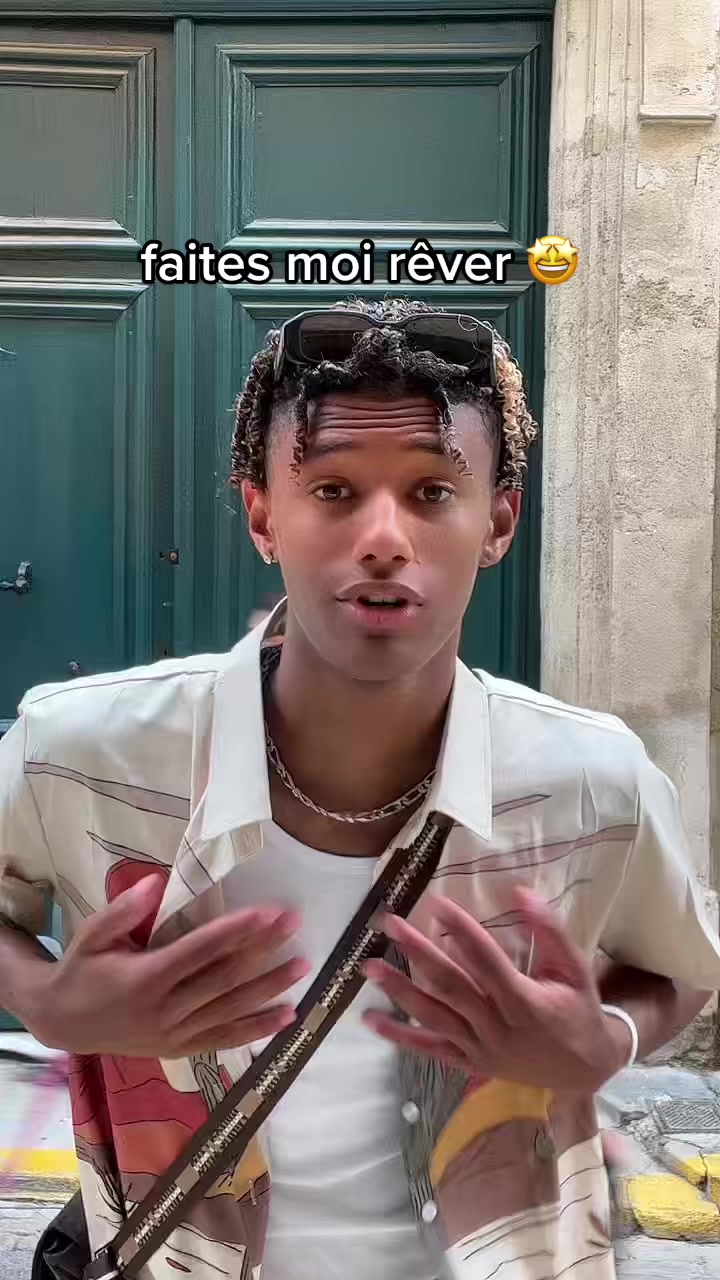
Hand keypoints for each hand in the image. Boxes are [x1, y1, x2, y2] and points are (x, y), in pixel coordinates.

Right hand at [28, 874, 306, 1057]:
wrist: (61, 1024)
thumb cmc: (80, 971)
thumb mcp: (91, 935)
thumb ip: (123, 910)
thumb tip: (157, 881)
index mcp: (145, 978)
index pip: (201, 950)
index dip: (237, 931)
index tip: (268, 912)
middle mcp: (165, 1009)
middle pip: (224, 977)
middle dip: (263, 950)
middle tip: (294, 924)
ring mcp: (175, 1033)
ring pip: (231, 1009)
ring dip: (269, 987)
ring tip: (302, 966)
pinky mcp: (180, 1049)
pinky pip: (225, 1039)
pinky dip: (258, 1029)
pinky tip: (288, 1016)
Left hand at [362, 889, 631, 1093]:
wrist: (585, 1070)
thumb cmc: (579, 1011)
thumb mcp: (576, 969)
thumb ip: (551, 932)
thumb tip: (523, 893)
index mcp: (525, 1002)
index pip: (486, 959)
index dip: (461, 929)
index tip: (436, 902)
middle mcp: (498, 1027)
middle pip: (451, 986)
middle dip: (418, 952)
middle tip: (390, 924)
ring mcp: (480, 1048)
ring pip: (434, 1017)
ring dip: (400, 991)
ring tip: (369, 967)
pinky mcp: (469, 1062)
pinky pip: (430, 1049)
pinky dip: (400, 1035)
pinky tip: (371, 1020)